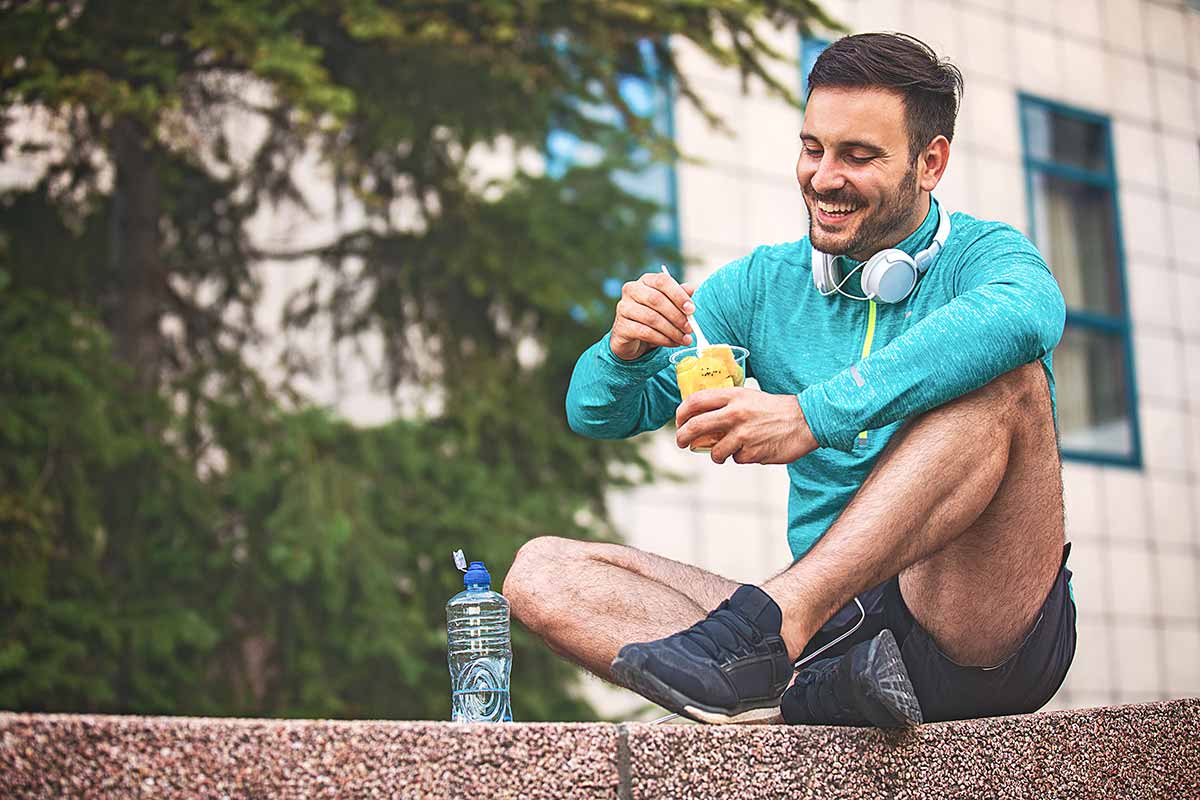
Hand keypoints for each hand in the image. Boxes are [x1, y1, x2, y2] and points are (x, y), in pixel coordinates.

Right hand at [609, 271, 696, 360]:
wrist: (632, 338)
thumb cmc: (653, 316)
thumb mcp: (668, 305)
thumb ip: (679, 296)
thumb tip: (693, 289)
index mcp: (646, 280)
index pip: (662, 281)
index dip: (678, 295)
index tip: (691, 310)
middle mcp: (632, 290)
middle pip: (656, 299)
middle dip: (676, 316)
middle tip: (690, 328)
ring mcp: (623, 308)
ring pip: (651, 318)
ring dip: (672, 331)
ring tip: (684, 339)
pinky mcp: (621, 326)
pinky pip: (645, 332)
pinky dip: (662, 339)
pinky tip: (672, 343)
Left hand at [676, 388, 818, 463]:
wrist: (806, 420)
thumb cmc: (774, 409)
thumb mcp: (748, 397)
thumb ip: (726, 404)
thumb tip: (700, 418)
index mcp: (733, 396)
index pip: (695, 401)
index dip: (681, 413)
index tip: (678, 422)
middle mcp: (735, 413)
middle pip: (695, 427)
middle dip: (683, 437)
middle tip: (682, 442)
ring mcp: (743, 434)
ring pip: (715, 451)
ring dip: (717, 455)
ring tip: (726, 451)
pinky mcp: (752, 452)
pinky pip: (737, 459)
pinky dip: (741, 457)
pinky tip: (753, 448)